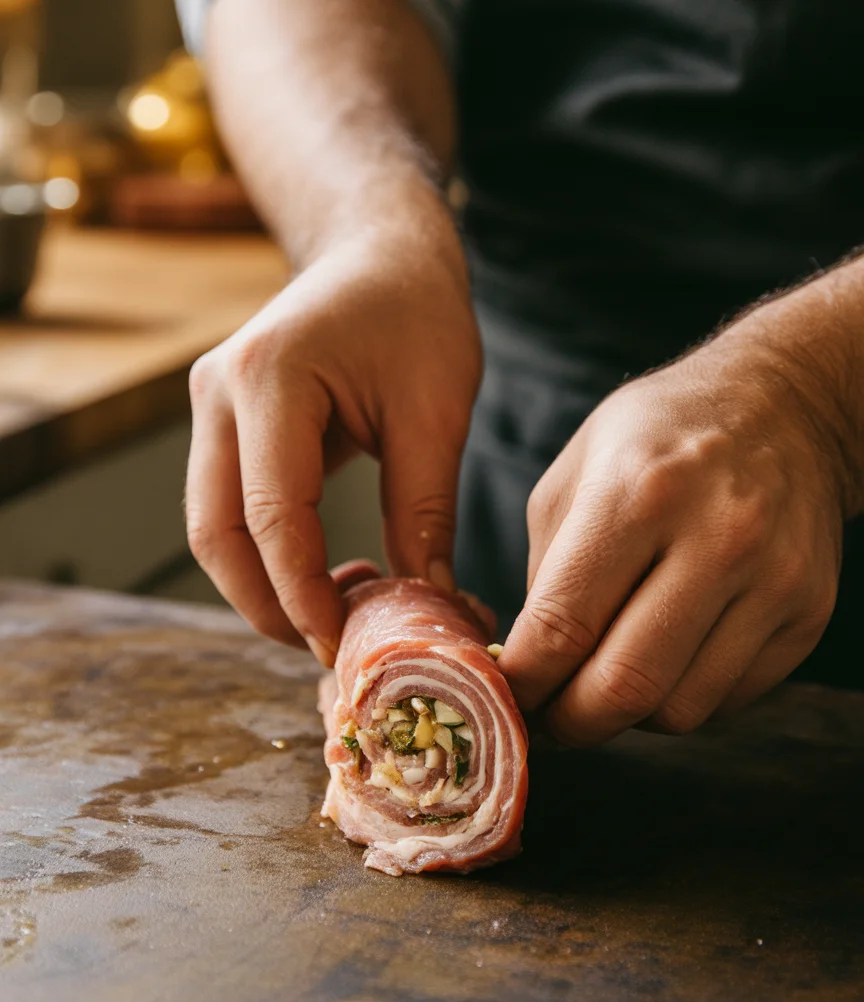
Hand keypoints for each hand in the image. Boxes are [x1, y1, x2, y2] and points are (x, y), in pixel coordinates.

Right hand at [185, 214, 481, 665]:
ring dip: (262, 587)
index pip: (272, 517)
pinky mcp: (222, 422)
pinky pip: (229, 507)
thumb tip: (428, 604)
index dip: (303, 596)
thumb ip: (424, 511)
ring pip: (213, 528)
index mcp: (270, 378)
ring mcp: (210, 405)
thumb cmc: (416, 312)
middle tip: (332, 649)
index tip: (345, 647)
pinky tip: (322, 576)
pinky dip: (265, 555)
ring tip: (335, 615)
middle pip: (217, 534)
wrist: (380, 249)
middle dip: (268, 605)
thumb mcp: (436, 410)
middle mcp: (219, 391)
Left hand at [499, 327, 846, 744]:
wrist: (787, 408)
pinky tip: (662, 662)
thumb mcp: (578, 470)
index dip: (522, 682)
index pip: (563, 626)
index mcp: (640, 493)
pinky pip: (725, 700)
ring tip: (604, 682)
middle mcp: (717, 537)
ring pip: (678, 710)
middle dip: (569, 722)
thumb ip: (546, 569)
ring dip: (626, 717)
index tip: (507, 696)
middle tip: (548, 718)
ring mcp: (772, 581)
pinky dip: (679, 699)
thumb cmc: (662, 438)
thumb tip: (529, 665)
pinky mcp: (807, 615)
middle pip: (624, 686)